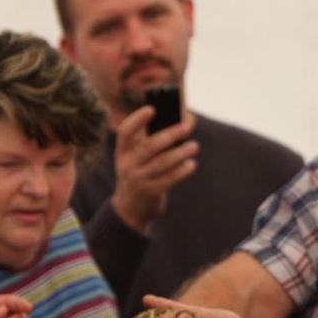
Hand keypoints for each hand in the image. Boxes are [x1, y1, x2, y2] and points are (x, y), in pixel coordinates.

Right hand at [110, 106, 199, 233]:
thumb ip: (150, 142)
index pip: (125, 131)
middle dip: (169, 135)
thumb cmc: (139, 173)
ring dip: (180, 153)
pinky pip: (169, 179)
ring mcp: (137, 179)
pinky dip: (182, 170)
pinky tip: (192, 164)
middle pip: (149, 146)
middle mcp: (127, 164)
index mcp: (123, 151)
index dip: (137, 119)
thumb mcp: (136, 158)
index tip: (152, 109)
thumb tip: (180, 123)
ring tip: (195, 146)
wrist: (130, 208)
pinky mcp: (150, 192)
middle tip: (187, 127)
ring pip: (161, 163)